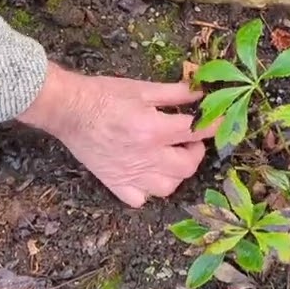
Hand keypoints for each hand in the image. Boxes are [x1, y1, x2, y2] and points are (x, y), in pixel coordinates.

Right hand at [17, 62, 217, 206]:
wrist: (69, 108)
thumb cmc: (104, 95)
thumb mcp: (143, 88)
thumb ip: (176, 93)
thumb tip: (201, 93)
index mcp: (153, 129)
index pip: (195, 132)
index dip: (213, 126)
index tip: (221, 122)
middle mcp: (145, 157)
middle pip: (186, 167)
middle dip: (195, 153)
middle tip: (190, 141)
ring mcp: (129, 174)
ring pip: (167, 187)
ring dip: (176, 174)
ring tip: (170, 158)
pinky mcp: (114, 183)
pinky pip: (139, 199)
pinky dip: (147, 191)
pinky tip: (146, 175)